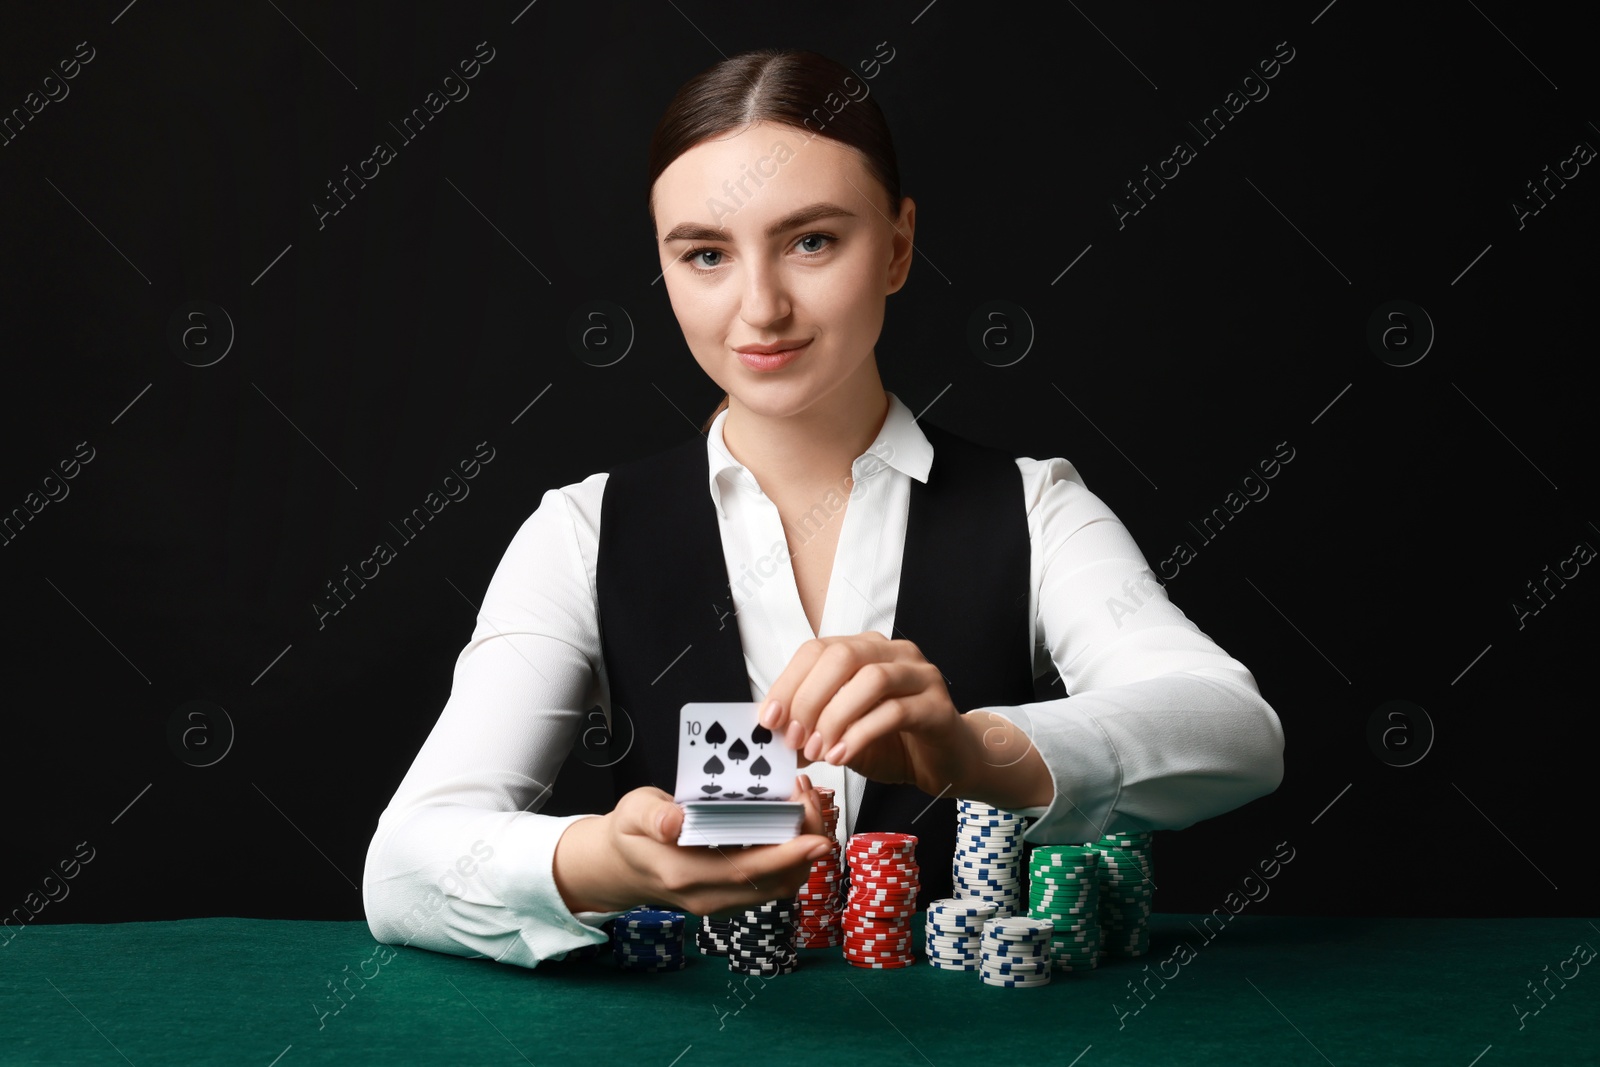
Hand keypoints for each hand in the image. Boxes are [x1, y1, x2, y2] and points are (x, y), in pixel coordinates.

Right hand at [552, 777, 834, 915]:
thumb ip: (652, 816)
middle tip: (812, 799)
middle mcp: (710, 896)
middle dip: (806, 844)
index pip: (746, 870)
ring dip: (803, 850)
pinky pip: (773, 882)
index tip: (817, 836)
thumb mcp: (631, 812)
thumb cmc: (631, 833)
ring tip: (805, 803)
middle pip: (775, 881)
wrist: (623, 867)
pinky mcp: (734, 898)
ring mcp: (724, 901)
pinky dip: (793, 856)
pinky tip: (793, 822)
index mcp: (684, 874)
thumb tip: (674, 822)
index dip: (787, 855)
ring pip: (781, 885)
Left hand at [756, 632, 977, 796]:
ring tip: (819, 751)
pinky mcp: (938, 707)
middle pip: (843, 657)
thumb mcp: (842, 733)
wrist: (946, 762)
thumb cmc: (894, 743)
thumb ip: (812, 726)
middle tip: (794, 738)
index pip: (817, 649)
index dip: (788, 683)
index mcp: (866, 650)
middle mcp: (894, 653)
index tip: (768, 719)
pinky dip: (860, 734)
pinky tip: (842, 755)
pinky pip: (895, 712)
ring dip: (835, 717)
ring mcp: (920, 676)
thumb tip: (773, 731)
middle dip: (809, 699)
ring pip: (870, 679)